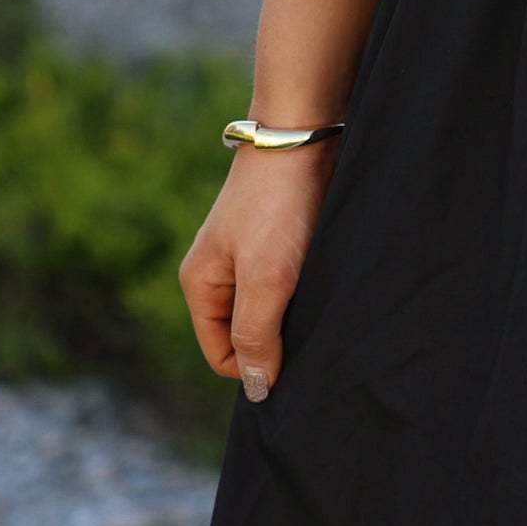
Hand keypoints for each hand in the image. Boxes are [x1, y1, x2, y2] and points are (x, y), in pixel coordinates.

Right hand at [179, 143, 338, 400]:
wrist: (303, 138)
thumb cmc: (279, 207)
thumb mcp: (266, 277)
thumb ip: (256, 333)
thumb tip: (256, 387)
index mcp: (199, 285)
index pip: (222, 356)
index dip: (255, 366)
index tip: (295, 356)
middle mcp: (218, 275)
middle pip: (245, 336)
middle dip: (276, 342)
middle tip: (314, 329)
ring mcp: (247, 259)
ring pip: (271, 313)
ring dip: (295, 317)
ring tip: (321, 300)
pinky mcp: (277, 245)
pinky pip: (288, 288)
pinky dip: (307, 294)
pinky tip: (326, 284)